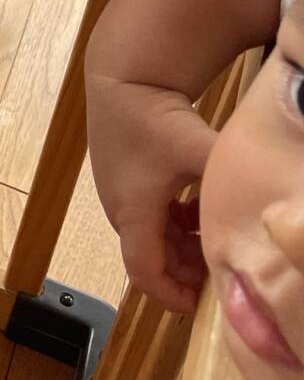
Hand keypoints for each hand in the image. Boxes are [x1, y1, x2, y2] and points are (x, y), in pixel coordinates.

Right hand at [85, 71, 213, 312]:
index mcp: (133, 211)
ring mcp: (117, 193)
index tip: (199, 304)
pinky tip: (193, 206)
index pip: (144, 272)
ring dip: (178, 244)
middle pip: (149, 257)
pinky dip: (170, 222)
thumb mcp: (196, 149)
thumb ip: (228, 177)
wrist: (122, 75)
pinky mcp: (121, 178)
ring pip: (148, 236)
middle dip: (182, 270)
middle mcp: (119, 208)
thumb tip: (262, 197)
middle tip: (218, 270)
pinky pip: (146, 215)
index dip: (170, 295)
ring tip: (210, 237)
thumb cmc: (151, 115)